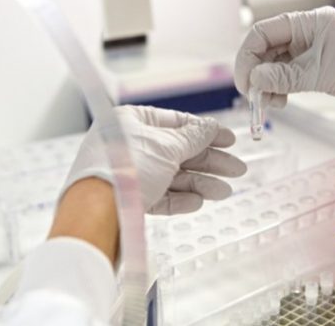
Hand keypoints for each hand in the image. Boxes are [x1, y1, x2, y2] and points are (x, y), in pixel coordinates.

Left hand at [63, 105, 246, 214]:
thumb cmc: (126, 169)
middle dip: (209, 162)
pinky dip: (180, 199)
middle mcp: (129, 145)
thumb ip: (194, 137)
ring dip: (200, 183)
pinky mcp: (130, 199)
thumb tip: (212, 127)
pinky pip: (160, 196)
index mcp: (131, 122)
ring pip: (172, 176)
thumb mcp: (167, 147)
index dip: (206, 132)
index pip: (176, 123)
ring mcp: (129, 173)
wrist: (97, 213)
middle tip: (237, 169)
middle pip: (178, 152)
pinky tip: (198, 202)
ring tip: (224, 192)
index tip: (230, 140)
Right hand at [234, 6, 334, 136]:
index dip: (249, 56)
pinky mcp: (322, 68)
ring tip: (273, 103)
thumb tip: (255, 79)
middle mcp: (311, 33)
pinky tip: (283, 100)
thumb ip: (286, 76)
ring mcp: (316, 51)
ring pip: (278, 64)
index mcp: (312, 22)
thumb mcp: (326, 73)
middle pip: (268, 48)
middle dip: (258, 72)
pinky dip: (281, 87)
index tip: (245, 82)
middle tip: (257, 98)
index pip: (265, 32)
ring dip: (269, 83)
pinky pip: (290, 75)